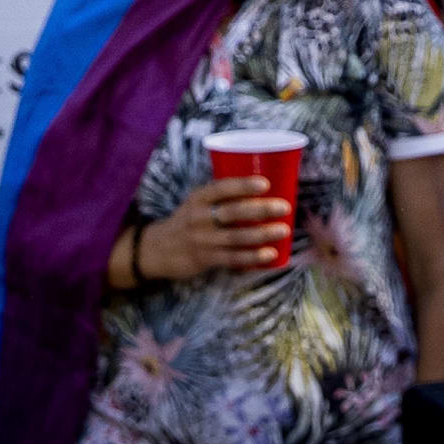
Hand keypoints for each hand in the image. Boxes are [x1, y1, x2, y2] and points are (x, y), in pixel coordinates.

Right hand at [133, 173, 290, 281]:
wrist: (159, 249)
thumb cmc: (189, 220)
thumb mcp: (197, 202)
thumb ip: (222, 196)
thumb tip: (266, 187)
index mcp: (198, 198)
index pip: (221, 188)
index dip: (243, 185)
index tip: (266, 184)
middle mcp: (198, 217)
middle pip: (233, 212)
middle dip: (261, 209)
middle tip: (284, 207)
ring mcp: (202, 239)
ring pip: (236, 236)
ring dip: (262, 234)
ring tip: (284, 230)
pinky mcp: (206, 259)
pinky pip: (233, 258)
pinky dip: (252, 256)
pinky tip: (269, 254)